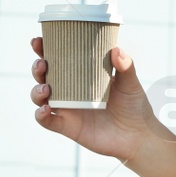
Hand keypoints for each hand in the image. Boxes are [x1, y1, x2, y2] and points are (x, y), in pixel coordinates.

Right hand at [30, 37, 157, 162]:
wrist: (138, 136)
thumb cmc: (134, 106)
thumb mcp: (130, 83)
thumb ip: (125, 66)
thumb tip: (116, 50)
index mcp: (82, 75)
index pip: (59, 59)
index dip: (45, 49)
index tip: (39, 40)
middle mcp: (70, 91)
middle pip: (44, 76)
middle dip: (37, 67)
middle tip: (42, 63)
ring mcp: (67, 109)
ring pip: (41, 97)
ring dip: (37, 91)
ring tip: (46, 88)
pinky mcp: (68, 126)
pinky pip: (47, 121)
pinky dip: (40, 115)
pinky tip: (44, 109)